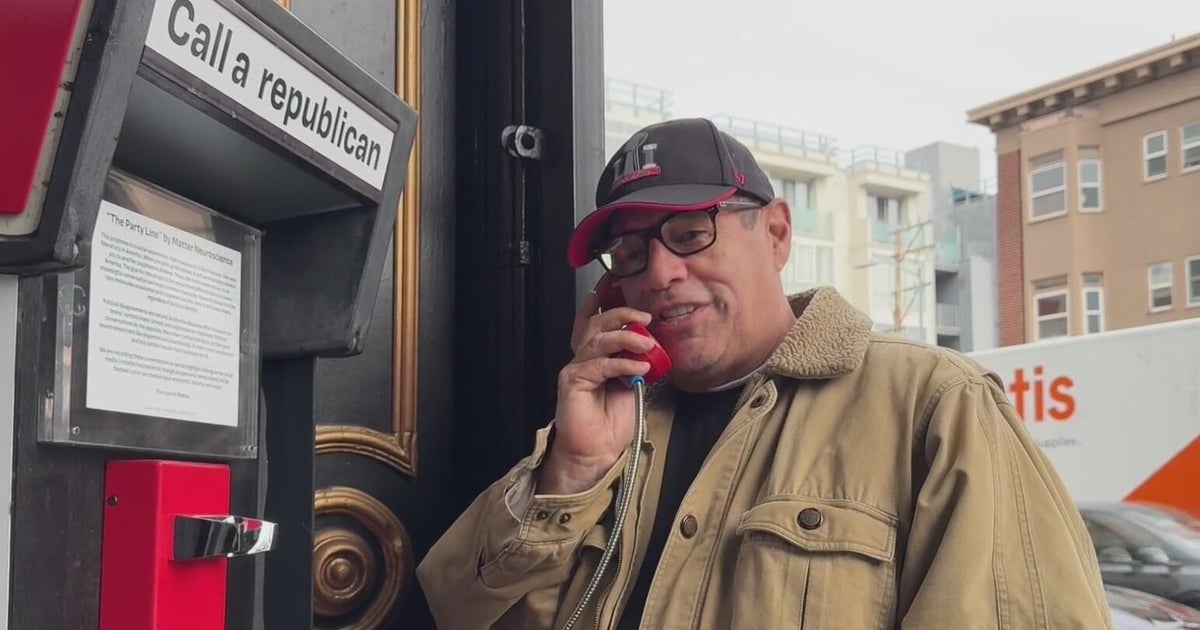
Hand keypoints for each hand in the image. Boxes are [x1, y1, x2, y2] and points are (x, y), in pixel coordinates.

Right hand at [536, 291, 653, 494]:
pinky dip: (621, 363)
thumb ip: (637, 364)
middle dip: (620, 314)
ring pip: (597, 340)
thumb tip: (652, 347)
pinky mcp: (572, 382)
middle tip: (644, 316)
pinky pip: (599, 365)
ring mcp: (575, 370)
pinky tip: (638, 365)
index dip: (599, 304)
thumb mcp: (632, 386)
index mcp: (595, 359)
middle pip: (595, 324)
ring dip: (625, 337)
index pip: (593, 324)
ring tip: (647, 342)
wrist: (597, 453)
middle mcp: (582, 360)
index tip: (611, 286)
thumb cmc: (612, 423)